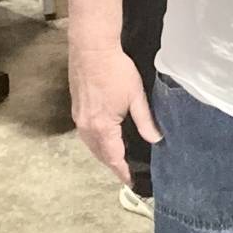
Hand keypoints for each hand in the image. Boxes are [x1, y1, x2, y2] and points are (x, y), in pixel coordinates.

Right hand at [70, 41, 159, 183]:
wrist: (92, 49)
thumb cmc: (116, 70)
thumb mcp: (136, 96)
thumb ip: (145, 121)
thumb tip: (156, 139)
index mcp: (102, 127)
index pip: (114, 157)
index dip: (123, 171)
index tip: (132, 182)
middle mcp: (86, 127)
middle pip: (100, 155)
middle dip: (114, 165)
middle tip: (128, 174)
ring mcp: (78, 119)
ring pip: (92, 146)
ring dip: (105, 155)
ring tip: (119, 161)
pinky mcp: (76, 110)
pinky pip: (87, 135)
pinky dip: (97, 143)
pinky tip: (107, 141)